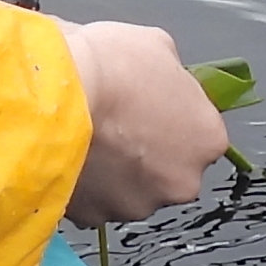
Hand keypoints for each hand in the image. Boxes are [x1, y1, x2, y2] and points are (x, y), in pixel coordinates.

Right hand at [60, 19, 231, 222]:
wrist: (57, 99)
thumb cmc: (113, 66)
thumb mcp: (157, 46)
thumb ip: (171, 75)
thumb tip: (161, 81)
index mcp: (207, 139)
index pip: (201, 133)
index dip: (174, 118)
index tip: (150, 106)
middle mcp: (182, 181)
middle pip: (170, 169)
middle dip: (148, 154)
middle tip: (118, 126)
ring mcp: (140, 204)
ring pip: (132, 190)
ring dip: (117, 173)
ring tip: (90, 141)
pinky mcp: (98, 219)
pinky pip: (95, 202)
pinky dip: (86, 186)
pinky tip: (71, 158)